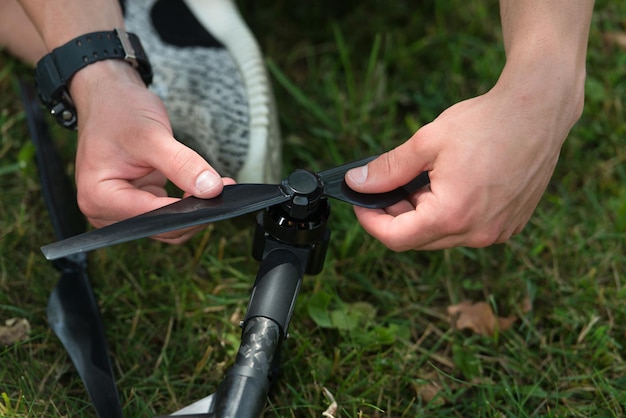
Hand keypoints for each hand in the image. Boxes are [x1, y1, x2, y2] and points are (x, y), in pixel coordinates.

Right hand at [70, 60, 231, 242]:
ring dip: (195, 211)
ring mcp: (121, 211)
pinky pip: (169, 215)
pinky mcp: (138, 205)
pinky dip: (188, 205)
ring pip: (168, 226)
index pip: (151, 217)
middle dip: (195, 212)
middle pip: (161, 228)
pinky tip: (205, 188)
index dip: (188, 211)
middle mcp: (104, 210)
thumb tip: (212, 190)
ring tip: (219, 187)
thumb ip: (182, 164)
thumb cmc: (120, 111)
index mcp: (99, 197)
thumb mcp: (152, 135)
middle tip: (225, 190)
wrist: (109, 98)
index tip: (217, 195)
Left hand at [345, 68, 583, 250]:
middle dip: (396, 216)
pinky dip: (450, 214)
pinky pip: (468, 230)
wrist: (539, 110)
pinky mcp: (510, 225)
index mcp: (452, 214)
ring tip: (423, 179)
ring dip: (423, 214)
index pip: (396, 239)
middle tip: (388, 186)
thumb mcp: (426, 142)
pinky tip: (451, 184)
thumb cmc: (485, 123)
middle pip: (418, 239)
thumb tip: (356, 182)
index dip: (371, 222)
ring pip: (443, 236)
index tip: (360, 203)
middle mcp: (477, 233)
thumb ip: (388, 169)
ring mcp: (497, 232)